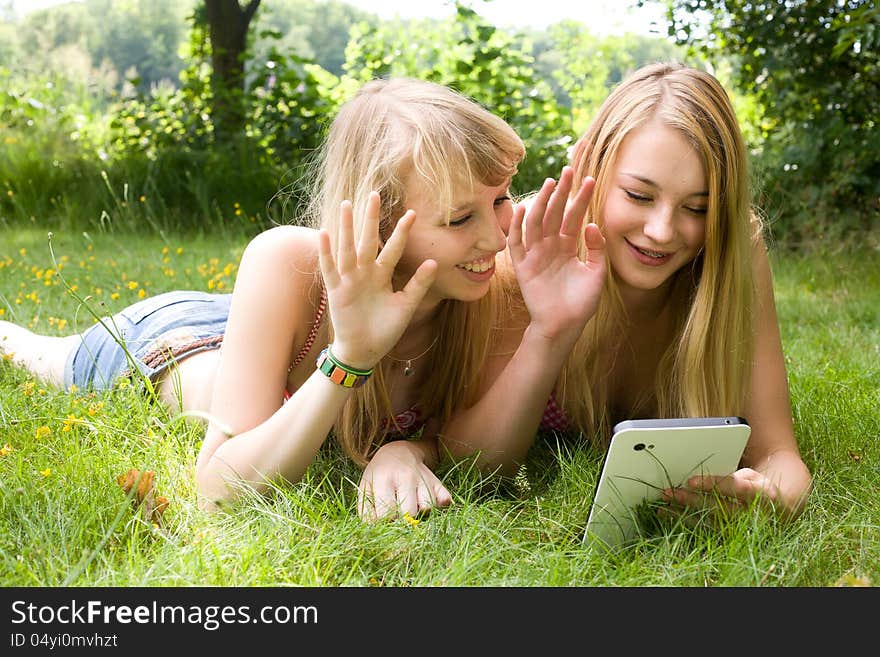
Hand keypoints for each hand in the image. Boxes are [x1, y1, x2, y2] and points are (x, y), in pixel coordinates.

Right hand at [318, 192, 437, 369]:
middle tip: (375, 194)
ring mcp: (349, 280)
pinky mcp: (336, 291)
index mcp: (382, 275)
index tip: (412, 213)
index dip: (402, 232)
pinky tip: (324, 233)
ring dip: (346, 227)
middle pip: (368, 240)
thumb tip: (435, 263)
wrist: (365, 351)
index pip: (394, 248)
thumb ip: (418, 285)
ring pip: (348, 248)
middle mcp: (365, 273)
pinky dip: (326, 252)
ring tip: (346, 204)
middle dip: (371, 218)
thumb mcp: (405, 306)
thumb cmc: (385, 330)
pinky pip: (330, 269)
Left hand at [357, 441, 451, 522]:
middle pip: (409, 513)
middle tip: (398, 513)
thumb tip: (374, 528)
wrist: (398, 452)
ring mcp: (423, 478)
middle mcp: (406, 477)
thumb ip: (366, 511)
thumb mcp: (366, 488)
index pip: (386, 513)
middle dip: (403, 519)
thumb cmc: (379, 475)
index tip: (383, 516)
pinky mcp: (437, 481)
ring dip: (420, 513)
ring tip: (411, 506)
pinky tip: (427, 503)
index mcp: (384, 479)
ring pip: (428, 507)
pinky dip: (440, 506)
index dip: (384, 520)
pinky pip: (445, 499)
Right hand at [508, 166, 605, 342]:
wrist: (564, 326)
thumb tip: (593, 225)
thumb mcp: (596, 274)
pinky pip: (516, 244)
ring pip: (536, 222)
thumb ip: (597, 249)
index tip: (590, 180)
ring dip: (542, 202)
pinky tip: (522, 208)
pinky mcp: (523, 267)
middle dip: (562, 192)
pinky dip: (517, 226)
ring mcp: (535, 255)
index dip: (581, 199)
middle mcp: (550, 247)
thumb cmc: (580, 303)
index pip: (574, 217)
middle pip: (554, 213)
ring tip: (551, 183)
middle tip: (570, 170)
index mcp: (567, 247)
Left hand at [661, 467, 782, 518]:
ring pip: (709, 522)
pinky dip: (685, 523)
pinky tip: (669, 515)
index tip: (690, 481)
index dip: (712, 484)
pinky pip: (705, 530)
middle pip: (718, 508)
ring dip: (683, 514)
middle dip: (691, 500)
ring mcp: (742, 530)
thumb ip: (732, 476)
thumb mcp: (753, 477)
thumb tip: (702, 476)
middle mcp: (753, 515)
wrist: (778, 514)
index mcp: (762, 495)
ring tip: (662, 506)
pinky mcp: (731, 538)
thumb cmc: (759, 489)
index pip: (735, 488)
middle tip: (669, 492)